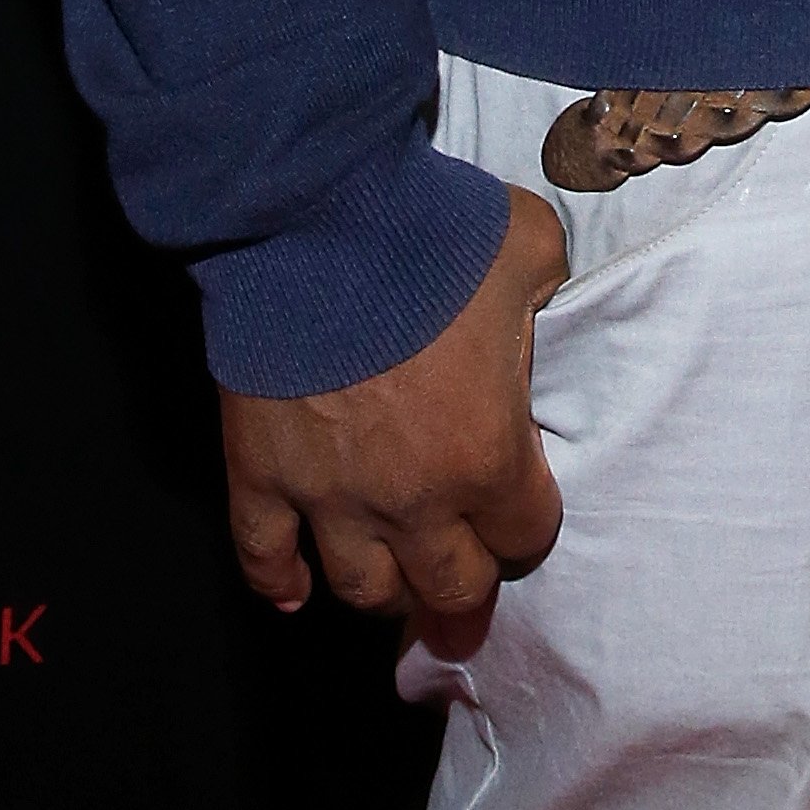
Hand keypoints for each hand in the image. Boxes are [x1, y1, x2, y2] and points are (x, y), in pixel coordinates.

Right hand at [221, 183, 568, 656]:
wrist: (316, 219)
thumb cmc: (432, 235)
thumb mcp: (531, 248)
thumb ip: (547, 290)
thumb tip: (541, 298)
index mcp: (487, 454)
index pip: (525, 534)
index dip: (528, 518)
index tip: (523, 496)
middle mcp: (412, 499)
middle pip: (450, 587)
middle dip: (465, 580)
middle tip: (464, 571)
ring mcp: (330, 496)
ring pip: (363, 589)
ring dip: (387, 589)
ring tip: (395, 576)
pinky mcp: (261, 475)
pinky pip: (263, 558)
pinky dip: (278, 581)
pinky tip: (294, 591)